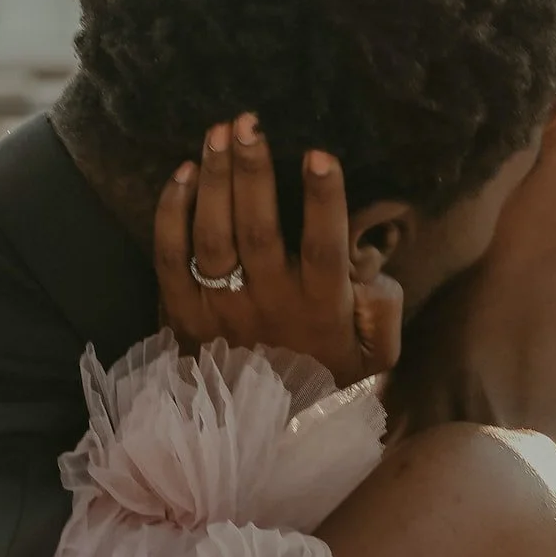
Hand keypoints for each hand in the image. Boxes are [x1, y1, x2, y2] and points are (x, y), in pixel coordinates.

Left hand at [154, 117, 403, 386]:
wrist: (260, 434)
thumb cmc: (323, 378)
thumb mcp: (374, 359)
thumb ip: (385, 311)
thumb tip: (371, 270)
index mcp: (320, 308)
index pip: (323, 246)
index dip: (322, 200)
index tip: (319, 153)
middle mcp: (268, 304)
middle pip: (257, 229)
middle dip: (252, 171)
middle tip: (248, 122)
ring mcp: (220, 310)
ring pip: (212, 236)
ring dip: (213, 179)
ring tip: (217, 133)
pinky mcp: (181, 314)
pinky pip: (170, 257)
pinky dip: (171, 214)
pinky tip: (180, 174)